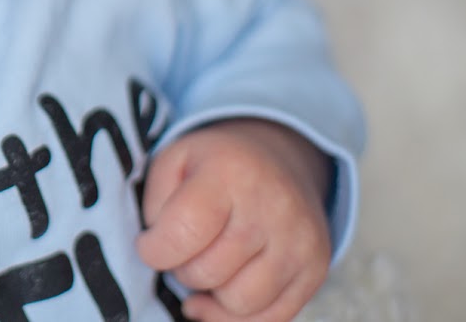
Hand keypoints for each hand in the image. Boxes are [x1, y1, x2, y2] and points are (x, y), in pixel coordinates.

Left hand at [136, 119, 332, 321]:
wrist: (278, 159)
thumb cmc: (215, 165)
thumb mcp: (173, 160)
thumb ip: (155, 205)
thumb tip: (160, 257)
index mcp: (229, 174)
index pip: (183, 232)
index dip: (154, 250)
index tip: (150, 244)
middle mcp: (273, 208)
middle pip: (208, 273)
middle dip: (182, 268)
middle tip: (184, 249)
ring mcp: (300, 242)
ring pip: (239, 304)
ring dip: (212, 293)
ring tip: (207, 265)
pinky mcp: (315, 270)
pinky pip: (272, 319)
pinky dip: (239, 315)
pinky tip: (223, 293)